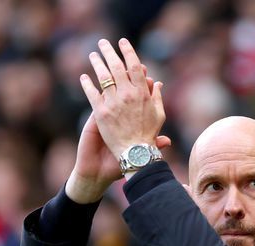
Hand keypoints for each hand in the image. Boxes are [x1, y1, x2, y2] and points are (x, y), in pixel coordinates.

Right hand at [67, 73, 169, 203]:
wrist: (100, 171)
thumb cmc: (120, 162)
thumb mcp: (138, 153)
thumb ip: (154, 143)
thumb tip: (168, 140)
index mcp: (132, 117)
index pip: (141, 98)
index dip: (146, 88)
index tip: (152, 80)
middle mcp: (120, 112)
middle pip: (126, 88)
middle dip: (130, 76)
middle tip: (135, 66)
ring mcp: (107, 113)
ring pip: (109, 91)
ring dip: (110, 77)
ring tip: (111, 66)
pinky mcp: (93, 119)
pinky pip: (92, 101)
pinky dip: (90, 89)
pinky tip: (86, 78)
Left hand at [79, 38, 165, 157]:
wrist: (135, 153)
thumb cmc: (149, 135)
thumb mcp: (159, 115)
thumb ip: (156, 97)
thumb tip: (156, 83)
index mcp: (142, 93)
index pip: (134, 66)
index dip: (128, 52)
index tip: (123, 42)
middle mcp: (127, 95)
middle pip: (116, 66)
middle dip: (109, 51)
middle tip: (103, 43)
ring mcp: (113, 103)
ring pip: (103, 77)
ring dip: (97, 63)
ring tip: (93, 55)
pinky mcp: (101, 113)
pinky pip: (92, 94)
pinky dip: (87, 84)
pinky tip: (83, 77)